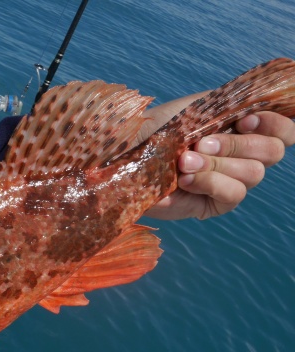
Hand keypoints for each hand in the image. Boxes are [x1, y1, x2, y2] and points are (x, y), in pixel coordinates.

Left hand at [138, 96, 294, 219]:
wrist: (122, 157)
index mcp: (242, 128)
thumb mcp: (194, 108)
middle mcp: (241, 154)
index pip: (284, 130)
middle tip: (201, 142)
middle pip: (272, 151)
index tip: (244, 120)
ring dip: (217, 163)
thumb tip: (263, 97)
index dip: (274, 124)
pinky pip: (232, 194)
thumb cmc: (155, 130)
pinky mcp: (214, 203)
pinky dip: (209, 182)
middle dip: (237, 144)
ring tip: (184, 161)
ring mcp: (229, 180)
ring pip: (253, 173)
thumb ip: (230, 103)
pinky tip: (184, 179)